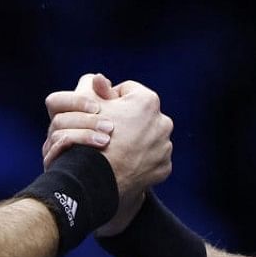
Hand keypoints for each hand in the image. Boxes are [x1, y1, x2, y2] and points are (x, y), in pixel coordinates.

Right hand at [44, 74, 172, 235]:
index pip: (127, 91)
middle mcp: (163, 121)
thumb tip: (99, 78)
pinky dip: (140, 159)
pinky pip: (152, 158)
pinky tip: (125, 163)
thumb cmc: (93, 136)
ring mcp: (165, 146)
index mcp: (147, 100)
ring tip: (116, 149)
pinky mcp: (164, 166)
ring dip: (134, 140)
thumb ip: (97, 88)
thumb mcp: (90, 106)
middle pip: (140, 115)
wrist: (99, 178)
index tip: (100, 110)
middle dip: (126, 120)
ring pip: (147, 137)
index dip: (110, 99)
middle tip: (107, 130)